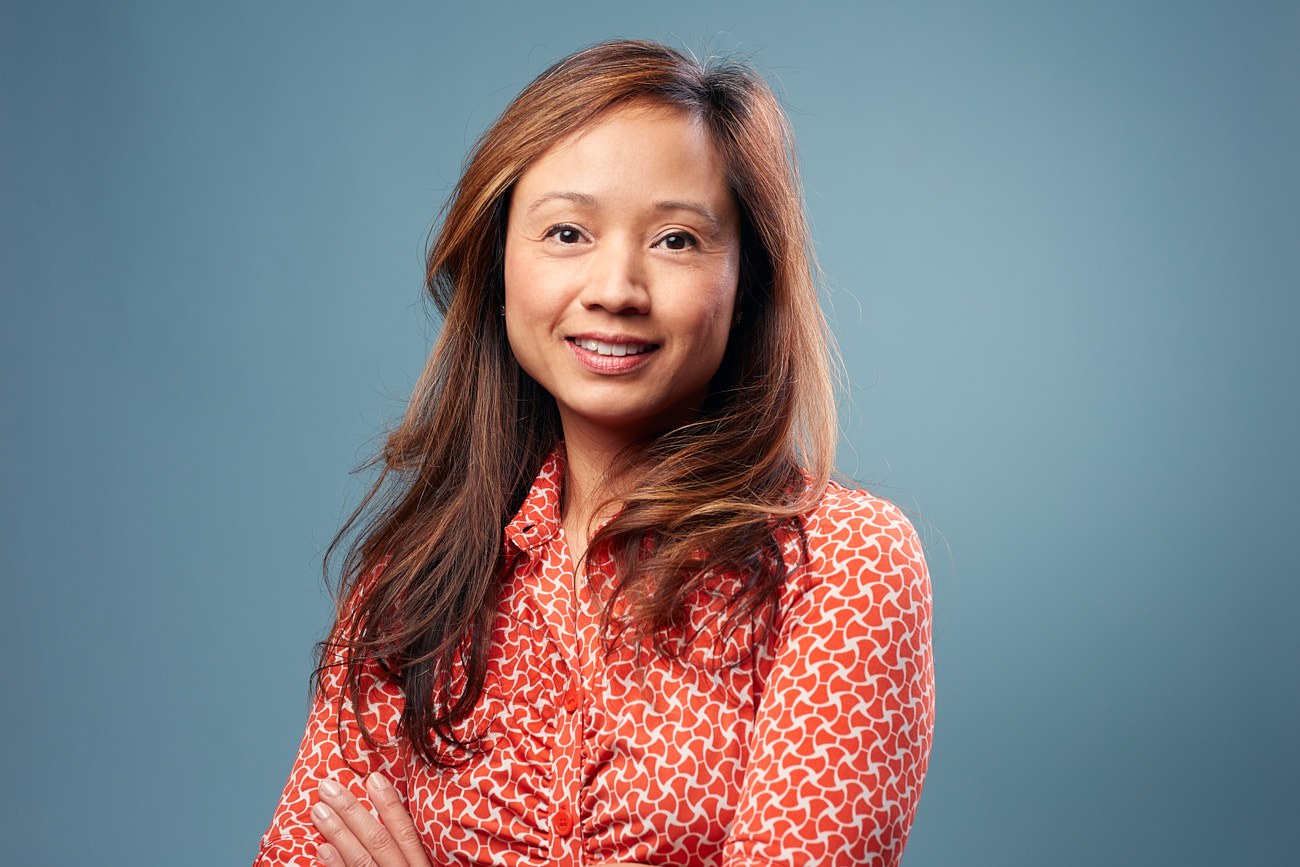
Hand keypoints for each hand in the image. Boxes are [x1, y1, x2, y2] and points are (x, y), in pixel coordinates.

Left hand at [311, 773, 430, 865]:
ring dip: (338, 833)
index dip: (391, 804)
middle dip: (352, 812)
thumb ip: (412, 850)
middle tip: (328, 787)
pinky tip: (322, 848)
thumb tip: (390, 809)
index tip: (374, 778)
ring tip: (318, 810)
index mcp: (421, 866)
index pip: (407, 832)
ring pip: (361, 860)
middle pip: (379, 841)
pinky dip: (336, 865)